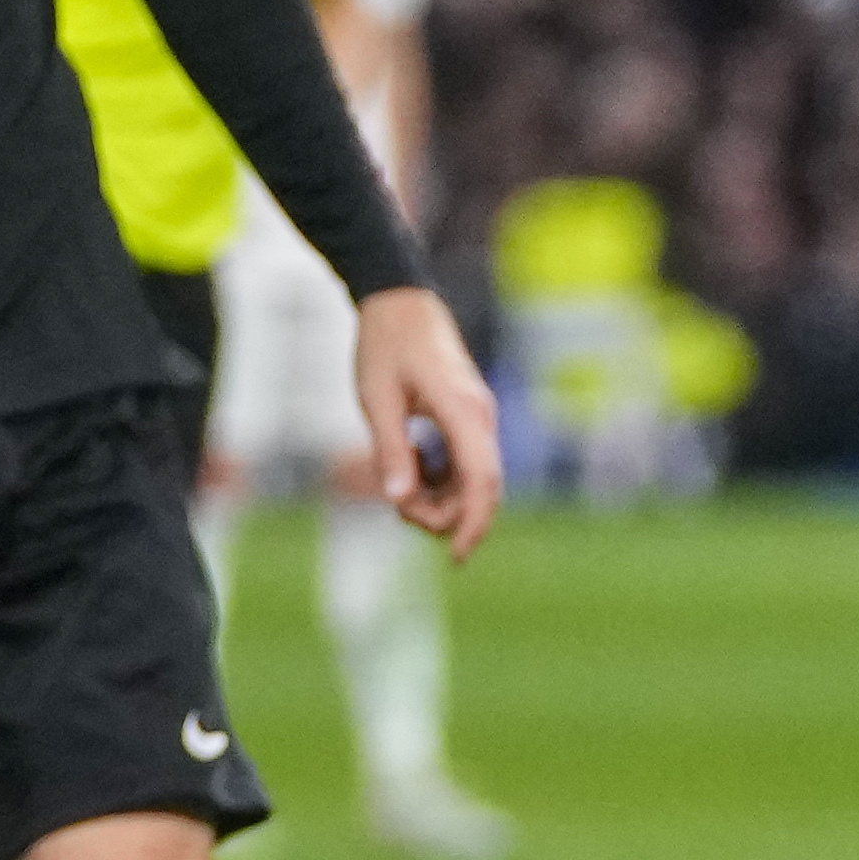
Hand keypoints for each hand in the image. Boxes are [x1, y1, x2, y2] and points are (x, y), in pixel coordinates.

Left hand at [349, 282, 500, 557]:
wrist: (399, 301)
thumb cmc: (384, 345)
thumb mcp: (377, 400)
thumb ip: (391, 450)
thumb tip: (398, 499)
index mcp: (463, 412)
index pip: (482, 483)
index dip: (473, 525)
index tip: (457, 558)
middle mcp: (480, 418)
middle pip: (480, 491)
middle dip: (442, 513)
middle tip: (395, 502)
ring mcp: (478, 419)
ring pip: (472, 482)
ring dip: (438, 496)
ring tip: (397, 478)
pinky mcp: (469, 420)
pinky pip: (464, 466)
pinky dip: (439, 479)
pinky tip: (411, 463)